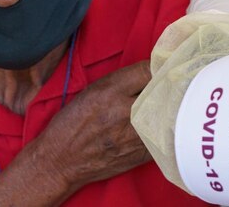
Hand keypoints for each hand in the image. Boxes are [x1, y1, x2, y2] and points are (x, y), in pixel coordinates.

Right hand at [31, 61, 153, 190]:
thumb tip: (152, 72)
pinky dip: (162, 129)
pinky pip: (164, 134)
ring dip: (166, 109)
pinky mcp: (142, 153)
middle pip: (162, 90)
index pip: (148, 69)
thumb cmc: (72, 124)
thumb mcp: (91, 91)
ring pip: (167, 113)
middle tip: (166, 88)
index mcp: (109, 91)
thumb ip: (123, 81)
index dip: (157, 68)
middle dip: (165, 88)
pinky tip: (154, 127)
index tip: (159, 71)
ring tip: (160, 108)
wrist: (61, 161)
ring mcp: (136, 134)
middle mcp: (125, 111)